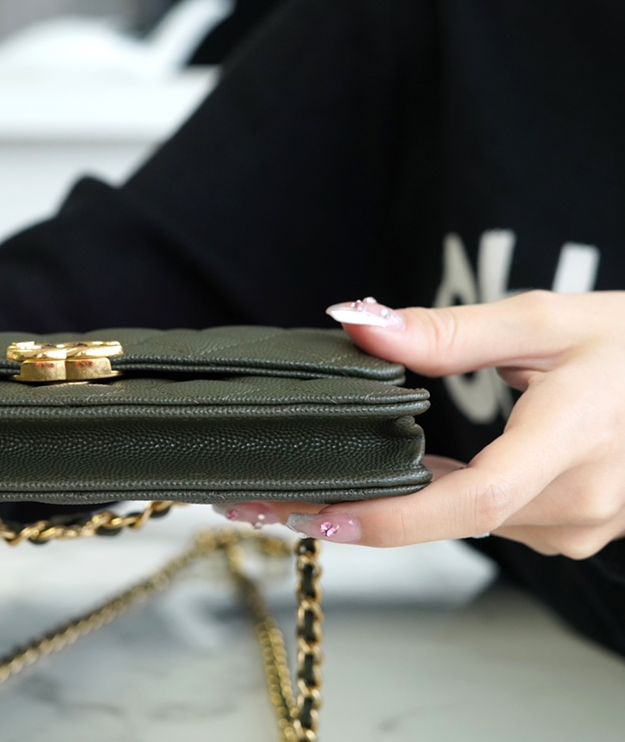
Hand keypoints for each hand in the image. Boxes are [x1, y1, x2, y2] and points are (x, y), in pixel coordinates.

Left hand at [219, 291, 624, 558]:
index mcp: (574, 441)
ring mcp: (579, 522)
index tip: (314, 514)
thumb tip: (358, 322)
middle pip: (450, 517)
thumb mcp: (545, 320)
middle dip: (359, 511)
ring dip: (398, 505)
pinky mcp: (572, 526)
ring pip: (466, 519)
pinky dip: (442, 499)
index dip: (391, 518)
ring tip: (313, 485)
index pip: (473, 498)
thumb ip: (450, 331)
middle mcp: (578, 499)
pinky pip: (490, 517)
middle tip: (267, 502)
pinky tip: (401, 478)